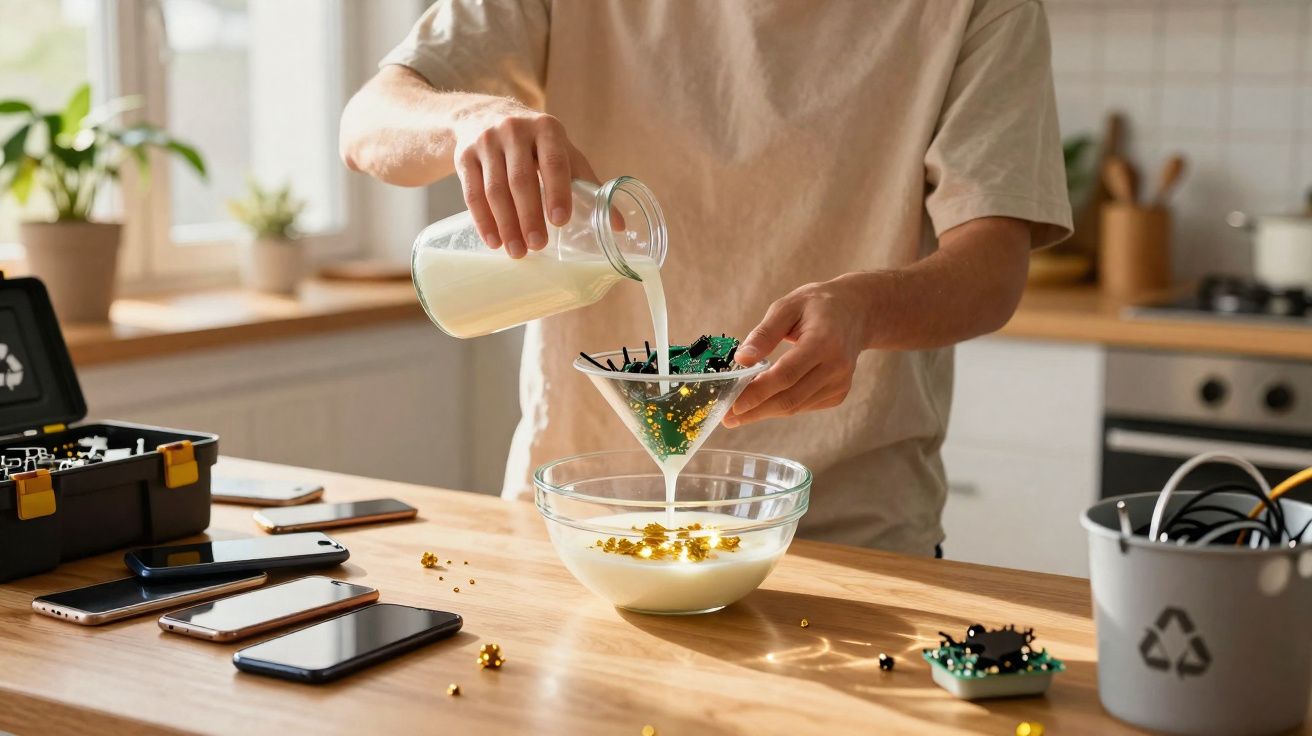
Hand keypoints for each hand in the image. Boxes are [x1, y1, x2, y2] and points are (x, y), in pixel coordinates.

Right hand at [452, 100, 596, 257]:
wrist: (483, 116)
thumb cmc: (536, 144)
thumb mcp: (563, 152)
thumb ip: (588, 184)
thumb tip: (617, 225)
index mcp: (547, 129)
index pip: (553, 161)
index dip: (557, 191)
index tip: (561, 221)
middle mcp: (514, 130)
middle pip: (521, 179)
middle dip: (529, 216)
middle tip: (538, 246)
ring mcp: (485, 141)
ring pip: (494, 190)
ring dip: (506, 224)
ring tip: (517, 251)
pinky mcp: (464, 155)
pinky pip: (472, 193)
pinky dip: (483, 220)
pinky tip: (494, 241)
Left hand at [723, 274, 872, 427]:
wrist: (856, 312)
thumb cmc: (817, 305)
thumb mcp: (788, 306)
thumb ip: (764, 333)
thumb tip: (742, 358)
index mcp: (823, 341)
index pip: (786, 374)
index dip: (759, 392)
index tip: (733, 403)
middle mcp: (836, 367)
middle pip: (790, 397)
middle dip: (756, 410)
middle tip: (727, 417)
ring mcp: (840, 383)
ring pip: (796, 406)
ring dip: (765, 412)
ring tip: (738, 413)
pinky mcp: (838, 393)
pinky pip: (804, 405)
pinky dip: (781, 406)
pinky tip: (763, 403)